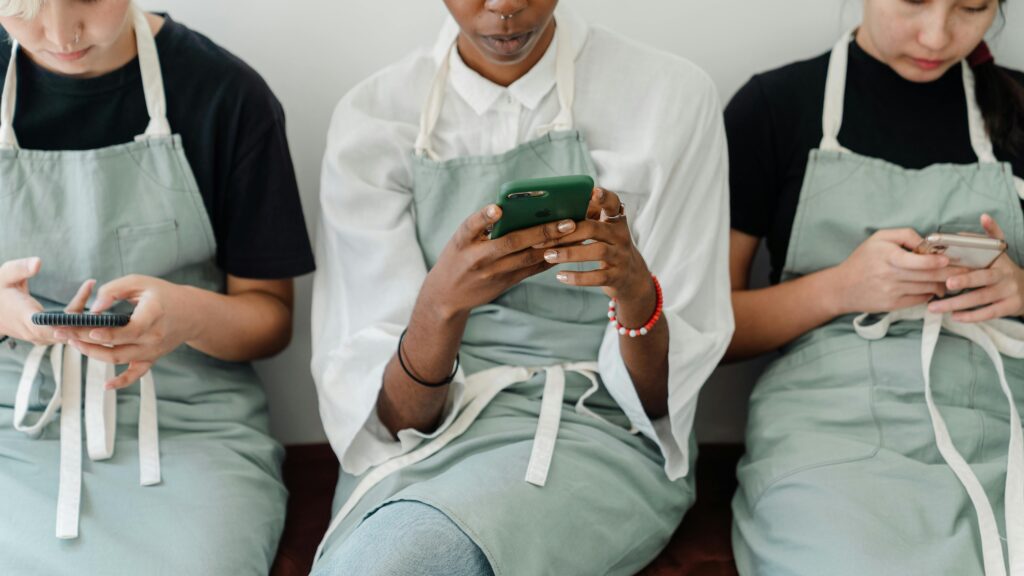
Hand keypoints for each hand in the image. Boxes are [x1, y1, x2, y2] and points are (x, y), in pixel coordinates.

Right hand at [0, 257, 93, 345]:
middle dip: (89, 321)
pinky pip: (69, 328)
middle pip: (68, 333)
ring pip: (71, 331)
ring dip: (87, 315)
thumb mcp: (5, 275)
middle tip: (106, 302)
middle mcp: (36, 333)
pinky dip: (80, 313)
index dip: (72, 324)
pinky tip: (88, 288)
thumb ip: (20, 268)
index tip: (91, 314)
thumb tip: (38, 263)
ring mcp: (43, 336)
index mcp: (26, 320)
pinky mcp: (48, 335)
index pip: (52, 327)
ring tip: (98, 290)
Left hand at [57, 275, 196, 388]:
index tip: (88, 330)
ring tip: (73, 343)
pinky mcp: (151, 358)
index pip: (130, 330)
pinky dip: (121, 382)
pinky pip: (136, 374)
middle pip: (117, 347)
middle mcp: (154, 337)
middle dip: (86, 341)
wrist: (191, 312)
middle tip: (64, 332)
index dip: (108, 334)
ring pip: (119, 360)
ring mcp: (153, 351)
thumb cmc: (162, 294)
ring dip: (93, 354)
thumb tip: (94, 308)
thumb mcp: (140, 282)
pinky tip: (105, 386)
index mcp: (154, 315)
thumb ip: (115, 290)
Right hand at [420, 204, 578, 318]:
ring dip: (554, 245)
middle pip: (512, 242)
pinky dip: (550, 257)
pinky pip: (531, 268)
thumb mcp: (459, 240)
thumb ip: (481, 225)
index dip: (484, 217)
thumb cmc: (456, 258)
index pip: (471, 225)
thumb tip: (512, 207)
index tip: (497, 208)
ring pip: (528, 257)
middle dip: (541, 231)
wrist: (447, 296)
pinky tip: (568, 248)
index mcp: (463, 241)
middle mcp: (478, 257)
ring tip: (576, 232)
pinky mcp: (506, 282)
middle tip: (567, 221)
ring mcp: (494, 272)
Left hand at [540, 187, 652, 301]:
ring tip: (549, 255)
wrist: (631, 277)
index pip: (613, 203)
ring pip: (597, 251)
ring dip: (570, 253)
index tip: (593, 192)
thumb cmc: (608, 247)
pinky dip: (577, 277)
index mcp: (615, 221)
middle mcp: (621, 236)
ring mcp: (621, 256)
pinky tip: (560, 276)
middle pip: (595, 228)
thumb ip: (587, 219)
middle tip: (546, 237)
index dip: (604, 197)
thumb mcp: (604, 231)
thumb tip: (552, 213)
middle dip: (569, 232)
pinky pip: (597, 277)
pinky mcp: (618, 276)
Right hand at [829, 229, 966, 314]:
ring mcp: (892, 292)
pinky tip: (933, 288)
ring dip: (943, 284)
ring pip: (928, 288)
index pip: (917, 261)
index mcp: (887, 256)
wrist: (842, 288)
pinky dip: (930, 294)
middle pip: (928, 276)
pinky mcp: (893, 305)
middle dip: (951, 274)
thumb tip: (928, 243)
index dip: (936, 262)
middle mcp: (890, 275)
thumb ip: (904, 235)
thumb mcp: (878, 238)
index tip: (948, 260)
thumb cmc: (862, 260)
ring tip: (952, 280)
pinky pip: (920, 299)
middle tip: (966, 271)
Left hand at [927, 214, 1023, 321]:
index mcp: (998, 260)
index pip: (984, 257)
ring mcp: (1008, 293)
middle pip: (983, 279)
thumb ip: (990, 236)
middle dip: (965, 281)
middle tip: (946, 284)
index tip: (946, 261)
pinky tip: (954, 317)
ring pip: (980, 299)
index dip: (967, 258)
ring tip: (934, 307)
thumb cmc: (1003, 269)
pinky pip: (988, 313)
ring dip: (957, 304)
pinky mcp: (1009, 307)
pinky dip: (971, 316)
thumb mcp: (1001, 252)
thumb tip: (983, 216)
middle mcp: (1004, 276)